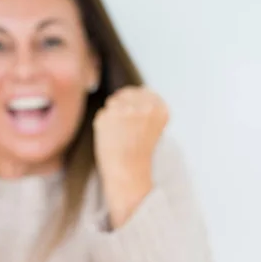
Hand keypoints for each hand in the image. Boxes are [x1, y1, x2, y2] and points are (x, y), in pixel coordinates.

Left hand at [93, 87, 168, 226]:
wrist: (128, 174)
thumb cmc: (139, 153)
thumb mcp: (152, 126)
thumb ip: (145, 106)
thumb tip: (135, 88)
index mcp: (160, 108)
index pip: (141, 91)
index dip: (133, 104)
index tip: (134, 120)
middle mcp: (144, 106)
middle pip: (124, 95)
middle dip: (120, 108)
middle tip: (123, 131)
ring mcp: (124, 110)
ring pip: (111, 104)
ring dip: (111, 117)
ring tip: (118, 136)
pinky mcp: (106, 116)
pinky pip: (101, 115)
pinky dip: (102, 126)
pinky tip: (110, 139)